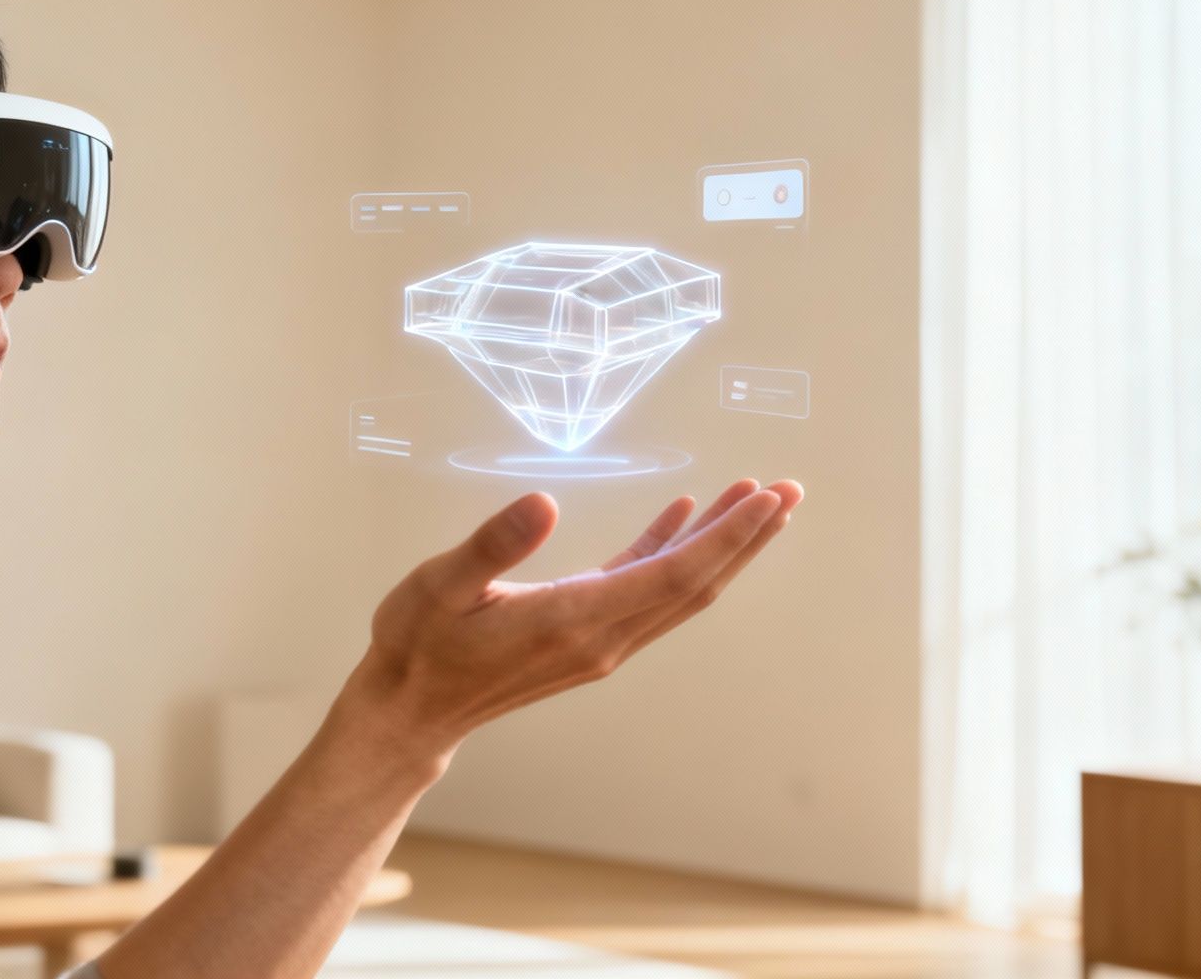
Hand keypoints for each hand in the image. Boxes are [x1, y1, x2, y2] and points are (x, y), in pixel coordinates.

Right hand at [344, 478, 802, 771]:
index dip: (725, 536)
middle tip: (790, 490)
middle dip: (747, 537)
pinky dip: (672, 554)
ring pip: (680, 591)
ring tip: (757, 499)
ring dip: (721, 546)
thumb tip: (543, 502)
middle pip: (695, 585)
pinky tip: (681, 517)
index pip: (673, 575)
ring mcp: (597, 643)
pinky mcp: (584, 639)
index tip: (766, 497)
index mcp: (573, 620)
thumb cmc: (417, 643)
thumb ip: (492, 545)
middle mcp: (601, 638)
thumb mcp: (440, 584)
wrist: (410, 710)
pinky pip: (646, 593)